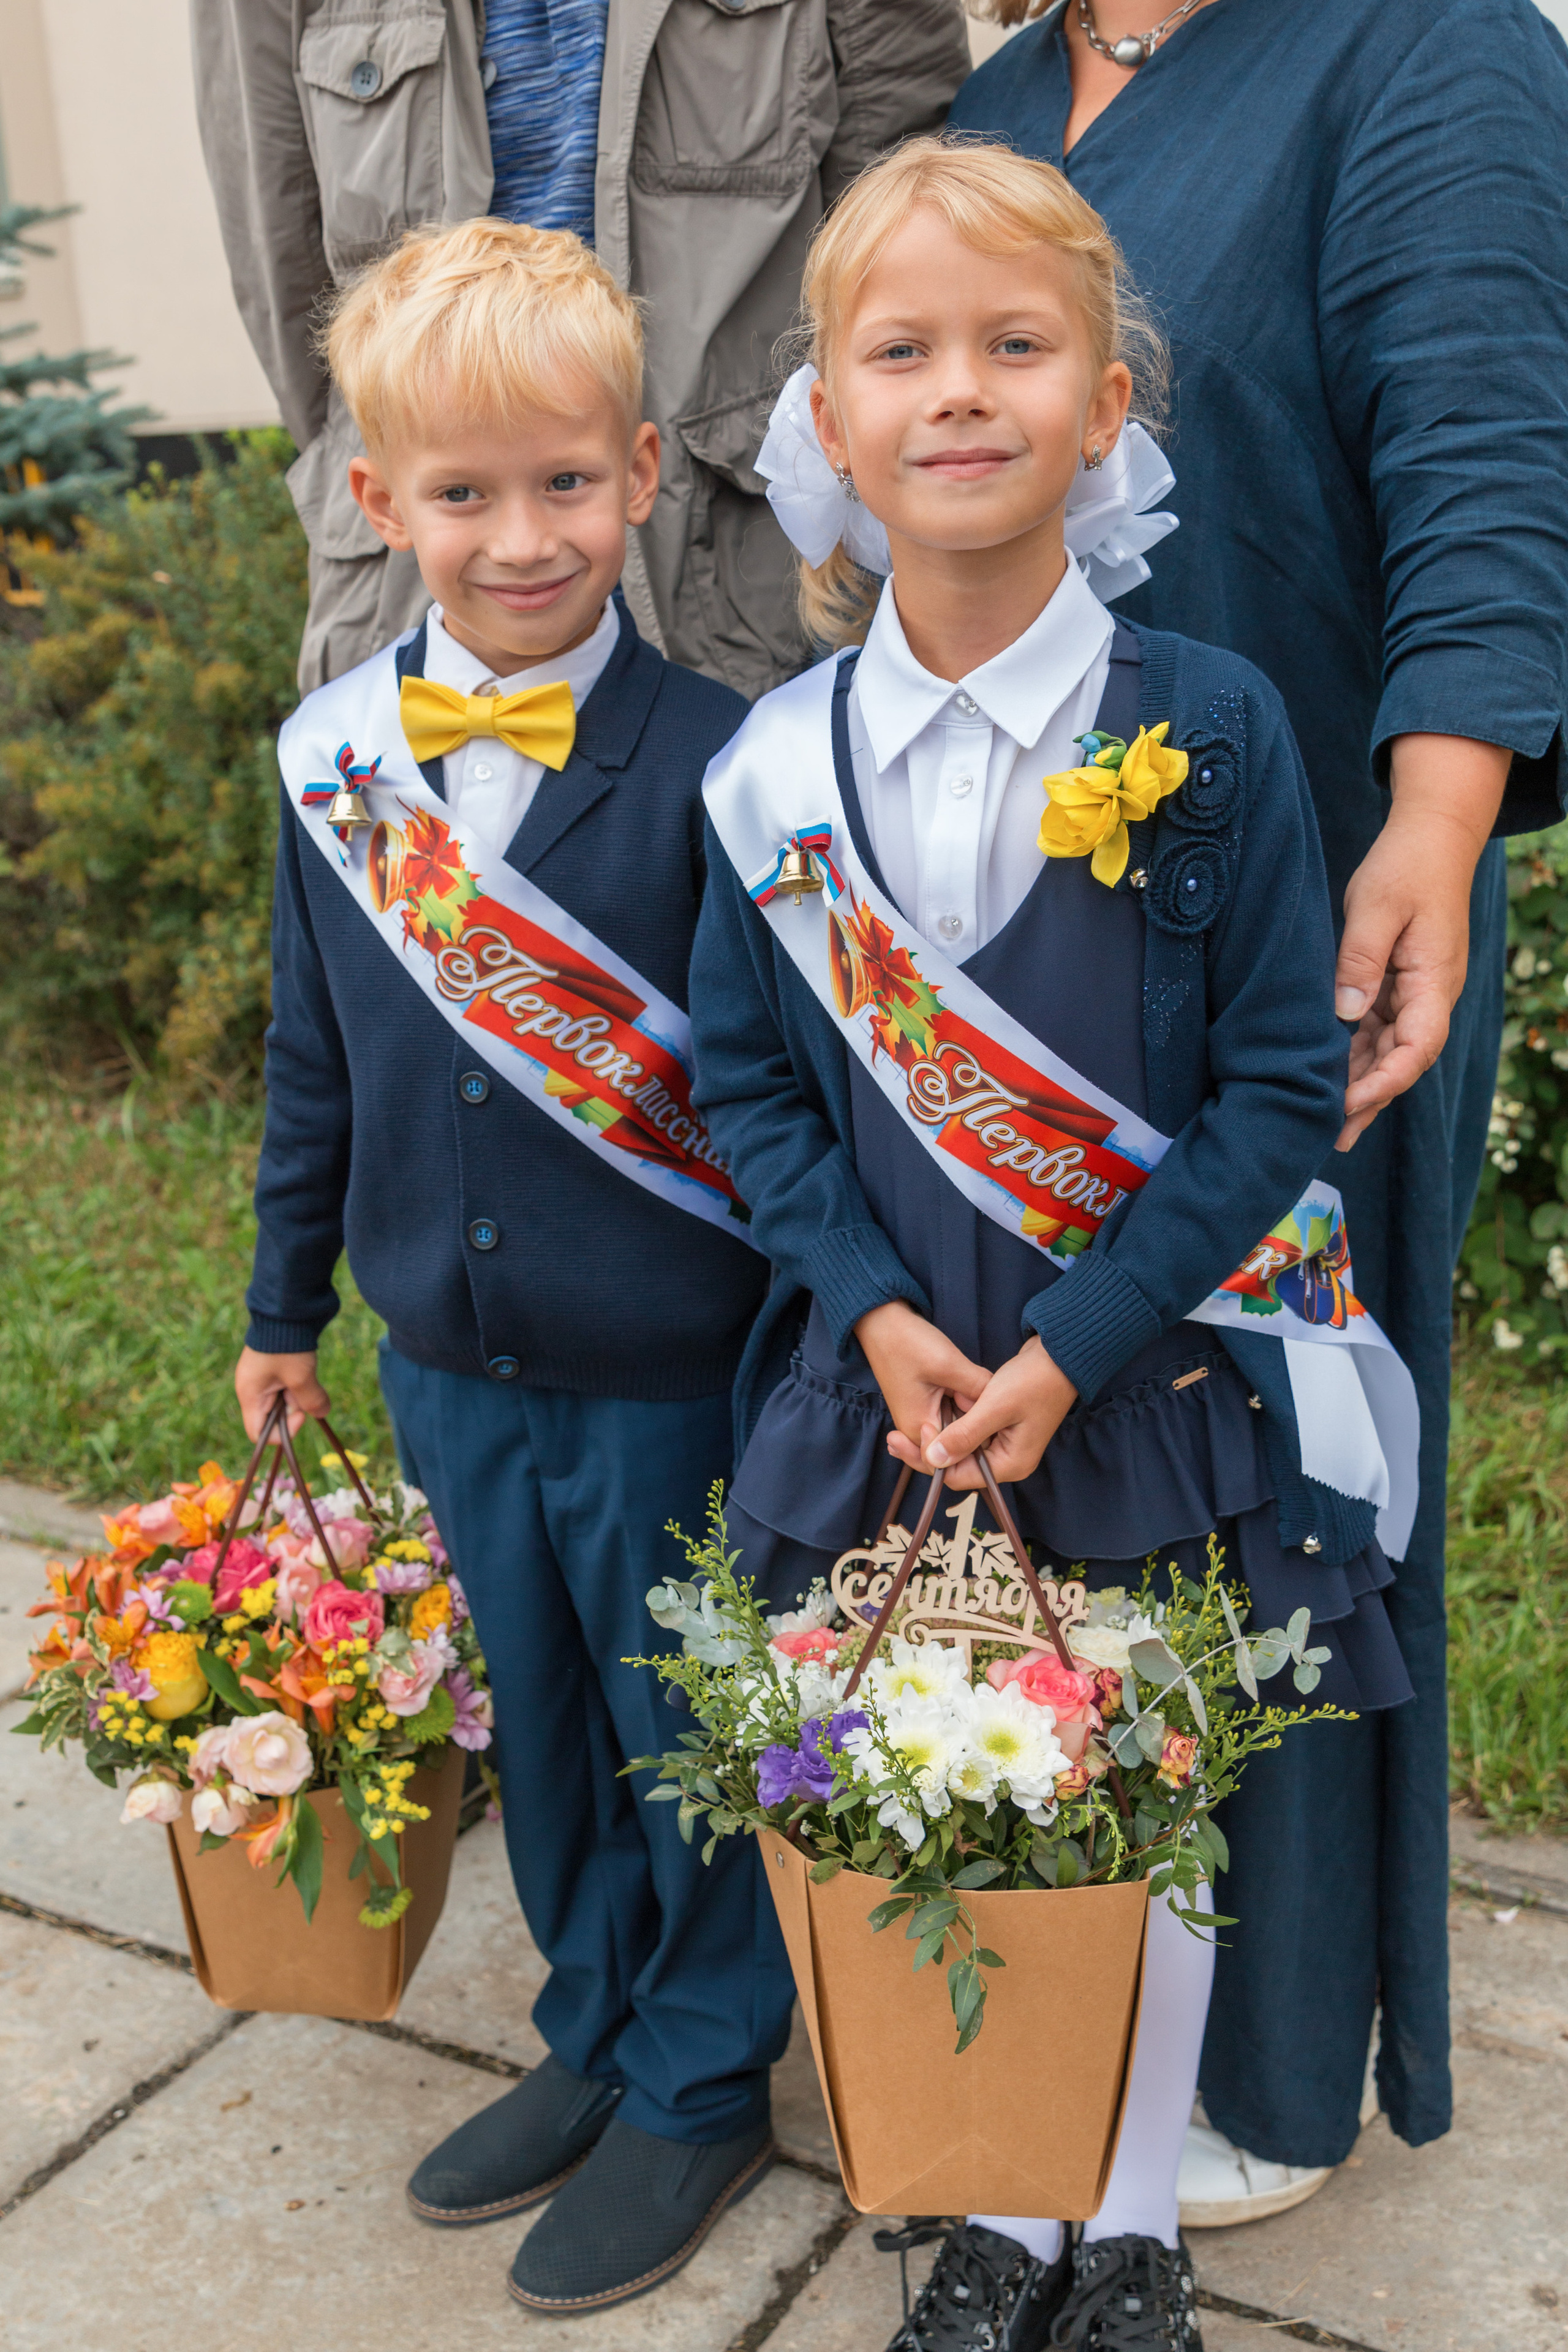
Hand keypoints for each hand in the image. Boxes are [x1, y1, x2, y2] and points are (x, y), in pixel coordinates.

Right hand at [234, 1345, 329, 1440]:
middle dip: (294, 1410)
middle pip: (273, 1417)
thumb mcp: (301, 1376)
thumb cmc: (287, 1344)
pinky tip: (304, 1367)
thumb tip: (322, 1413)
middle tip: (304, 1388)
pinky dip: (299, 1383)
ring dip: (299, 1394)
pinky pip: (287, 1386)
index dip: (282, 1433)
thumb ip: (311, 1401)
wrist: (286, 1308)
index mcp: (249, 1394)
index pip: (258, 1433)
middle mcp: (251, 1389)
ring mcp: (262, 1378)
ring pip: (283, 1402)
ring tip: (304, 1373)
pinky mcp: (274, 1368)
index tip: (302, 1415)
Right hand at [854, 1301, 990, 1475]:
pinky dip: (961, 1406)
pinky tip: (971, 1390)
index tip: (997, 1426)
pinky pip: (948, 1415)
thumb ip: (976, 1389)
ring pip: (955, 1427)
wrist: (881, 1322)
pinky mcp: (923, 1404)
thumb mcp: (949, 1364)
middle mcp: (916, 1429)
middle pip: (956, 1443)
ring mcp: (919, 1417)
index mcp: (919, 1428)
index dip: (978, 1444)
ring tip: (981, 1394)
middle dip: (976, 1427)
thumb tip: (998, 1406)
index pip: (955, 1456)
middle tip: (992, 1405)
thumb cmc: (908, 1343)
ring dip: (969, 1414)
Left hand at [917, 1335, 1077, 1490]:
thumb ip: (964, 1435)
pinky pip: (969, 1436)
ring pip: (961, 1451)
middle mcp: (1008, 1462)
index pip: (958, 1477)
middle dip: (927, 1452)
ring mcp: (1005, 1446)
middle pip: (957, 1467)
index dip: (931, 1459)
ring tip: (904, 1430)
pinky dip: (951, 1427)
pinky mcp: (1001, 1429)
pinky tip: (932, 1416)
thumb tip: (933, 1460)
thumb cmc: (1033, 1380)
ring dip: (938, 1438)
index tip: (912, 1434)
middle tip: (894, 1437)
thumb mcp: (995, 1407)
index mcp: (1010, 1464)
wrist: (1059, 1355)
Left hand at [1334, 733, 1508, 1150]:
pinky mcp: (1392, 983)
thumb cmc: (1406, 865)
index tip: (1348, 1103)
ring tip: (1323, 1122)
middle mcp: (1428, 995)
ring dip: (1358, 1084)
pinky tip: (1327, 1077)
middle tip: (1328, 1138)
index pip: (1417, 1047)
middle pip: (1401, 1060)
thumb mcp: (1378, 905)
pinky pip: (1374, 1029)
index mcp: (1434, 981)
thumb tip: (1345, 1013)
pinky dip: (1352, 1055)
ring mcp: (1412, 992)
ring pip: (1385, 1050)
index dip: (1384, 1081)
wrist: (1431, 835)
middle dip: (1368, 1099)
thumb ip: (1360, 959)